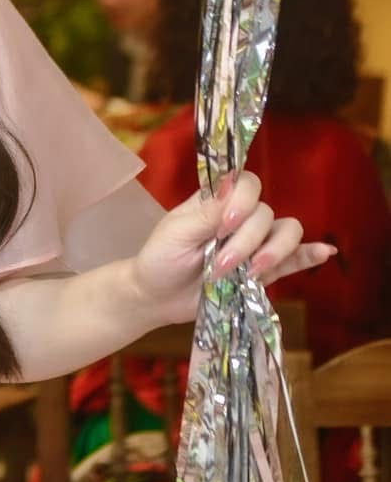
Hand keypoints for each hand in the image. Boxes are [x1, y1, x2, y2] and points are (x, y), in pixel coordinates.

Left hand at [129, 171, 336, 326]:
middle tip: (219, 265)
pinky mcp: (263, 272)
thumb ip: (207, 213)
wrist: (157, 297)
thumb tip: (234, 184)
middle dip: (246, 241)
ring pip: (286, 233)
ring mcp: (255, 245)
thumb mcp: (176, 233)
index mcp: (218, 202)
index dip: (244, 201)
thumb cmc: (161, 258)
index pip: (247, 184)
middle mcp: (241, 219)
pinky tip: (323, 252)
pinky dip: (310, 254)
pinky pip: (295, 259)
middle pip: (266, 215)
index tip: (224, 226)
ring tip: (249, 273)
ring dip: (273, 252)